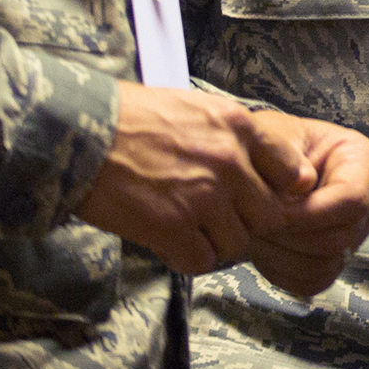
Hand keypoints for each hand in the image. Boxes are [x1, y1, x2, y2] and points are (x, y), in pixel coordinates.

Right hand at [77, 83, 309, 274]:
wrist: (76, 131)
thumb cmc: (129, 118)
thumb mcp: (194, 107)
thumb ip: (234, 136)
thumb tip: (266, 166)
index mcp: (238, 126)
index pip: (291, 172)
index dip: (276, 191)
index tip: (256, 197)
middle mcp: (230, 162)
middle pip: (268, 216)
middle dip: (244, 222)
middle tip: (213, 219)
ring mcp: (203, 197)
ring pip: (237, 244)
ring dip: (214, 243)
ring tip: (185, 229)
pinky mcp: (173, 227)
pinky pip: (202, 261)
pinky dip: (185, 258)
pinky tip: (166, 242)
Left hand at [242, 109, 368, 297]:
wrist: (250, 173)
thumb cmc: (262, 150)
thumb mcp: (267, 138)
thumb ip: (284, 156)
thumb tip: (305, 182)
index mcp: (360, 157)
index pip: (353, 198)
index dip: (310, 212)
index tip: (271, 210)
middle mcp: (367, 195)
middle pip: (341, 236)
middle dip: (292, 234)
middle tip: (256, 221)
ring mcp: (354, 231)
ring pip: (327, 264)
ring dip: (283, 254)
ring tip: (258, 231)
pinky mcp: (335, 258)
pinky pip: (314, 281)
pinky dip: (283, 270)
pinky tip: (266, 247)